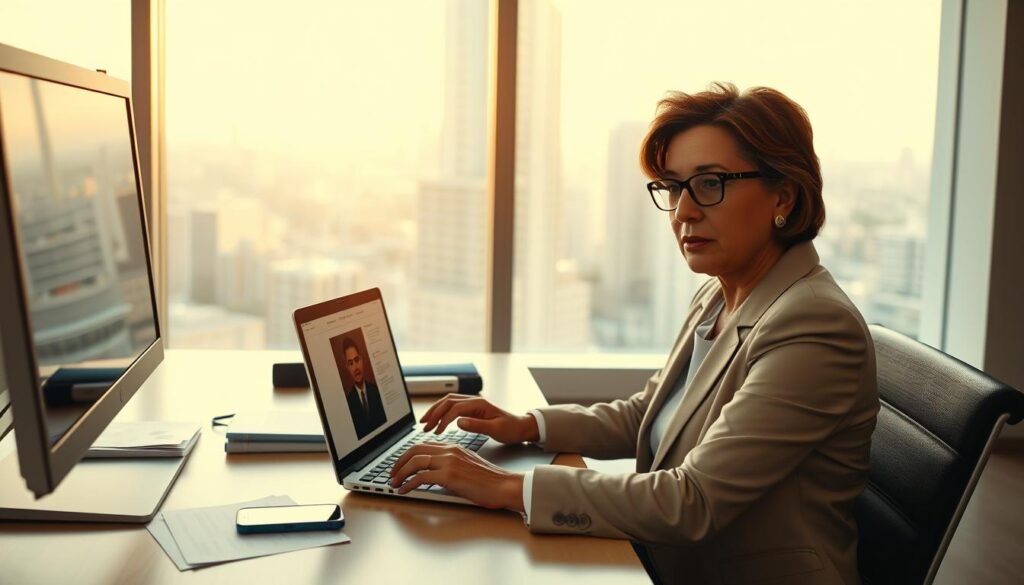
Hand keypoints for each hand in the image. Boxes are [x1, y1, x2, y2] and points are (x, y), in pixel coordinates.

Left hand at [389, 442, 524, 510]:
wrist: (504, 486)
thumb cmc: (489, 480)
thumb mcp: (467, 466)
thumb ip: (451, 465)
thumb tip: (433, 475)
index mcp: (453, 447)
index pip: (423, 446)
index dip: (407, 455)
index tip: (400, 465)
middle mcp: (449, 451)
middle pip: (414, 450)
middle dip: (398, 462)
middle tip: (392, 474)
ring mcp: (448, 462)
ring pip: (415, 462)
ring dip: (400, 473)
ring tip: (395, 484)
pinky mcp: (449, 475)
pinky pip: (421, 477)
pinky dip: (409, 484)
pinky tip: (405, 490)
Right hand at [419, 394, 538, 443]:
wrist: (521, 427)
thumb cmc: (511, 429)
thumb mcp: (496, 430)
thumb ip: (477, 425)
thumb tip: (458, 422)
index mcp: (479, 404)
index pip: (455, 409)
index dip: (443, 419)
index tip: (436, 431)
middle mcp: (474, 400)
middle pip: (447, 402)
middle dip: (434, 413)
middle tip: (424, 426)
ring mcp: (472, 403)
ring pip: (448, 402)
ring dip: (435, 411)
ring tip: (425, 423)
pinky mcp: (471, 408)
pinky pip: (452, 406)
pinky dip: (441, 412)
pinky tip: (436, 421)